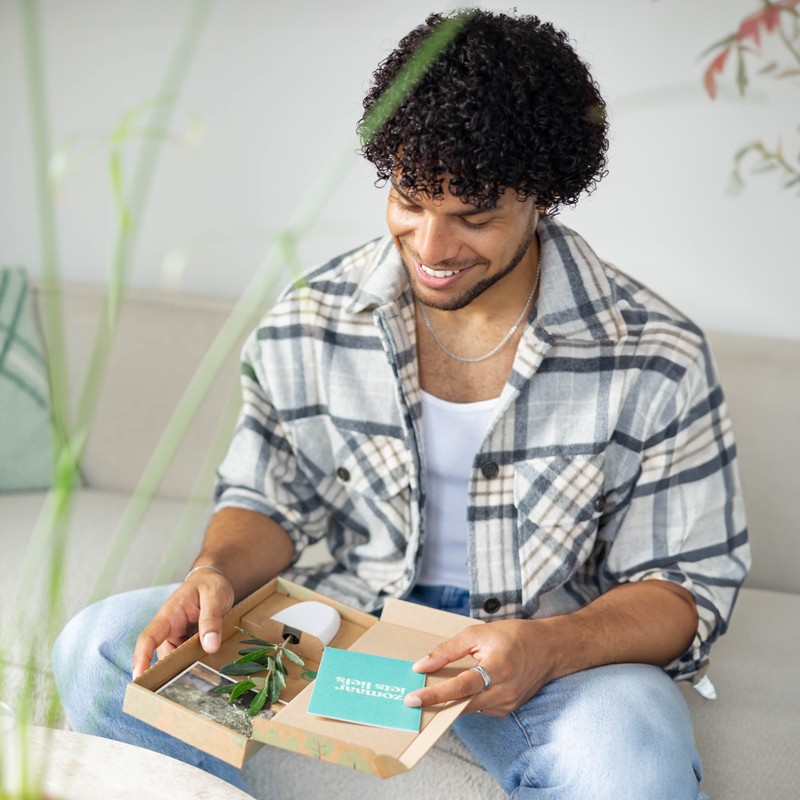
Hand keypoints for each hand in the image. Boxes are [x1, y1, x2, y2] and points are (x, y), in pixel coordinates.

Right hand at [131, 570, 234, 678]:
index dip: (141, 658)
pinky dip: (195, 665)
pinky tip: (207, 674)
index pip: (149, 638)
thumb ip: (211, 619)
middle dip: (168, 675)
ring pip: (176, 660)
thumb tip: (210, 646)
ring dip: (186, 671)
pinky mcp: (187, 642)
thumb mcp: (215, 596)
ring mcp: (178, 637)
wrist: (213, 580)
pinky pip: (188, 658)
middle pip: (163, 657)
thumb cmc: (210, 585)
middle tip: (181, 693)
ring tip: (199, 684)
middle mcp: (169, 629)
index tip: (138, 677)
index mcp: (169, 615)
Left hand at [403, 619, 558, 715]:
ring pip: (469, 708)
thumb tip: (422, 665)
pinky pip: (479, 707)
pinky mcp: (507, 709)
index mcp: (497, 668)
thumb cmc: (514, 636)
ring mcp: (507, 703)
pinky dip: (468, 699)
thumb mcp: (478, 633)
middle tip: (412, 701)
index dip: (435, 694)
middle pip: (462, 704)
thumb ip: (449, 650)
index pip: (460, 687)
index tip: (413, 698)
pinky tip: (464, 686)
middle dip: (436, 703)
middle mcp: (503, 691)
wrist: (549, 649)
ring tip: (435, 688)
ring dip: (451, 701)